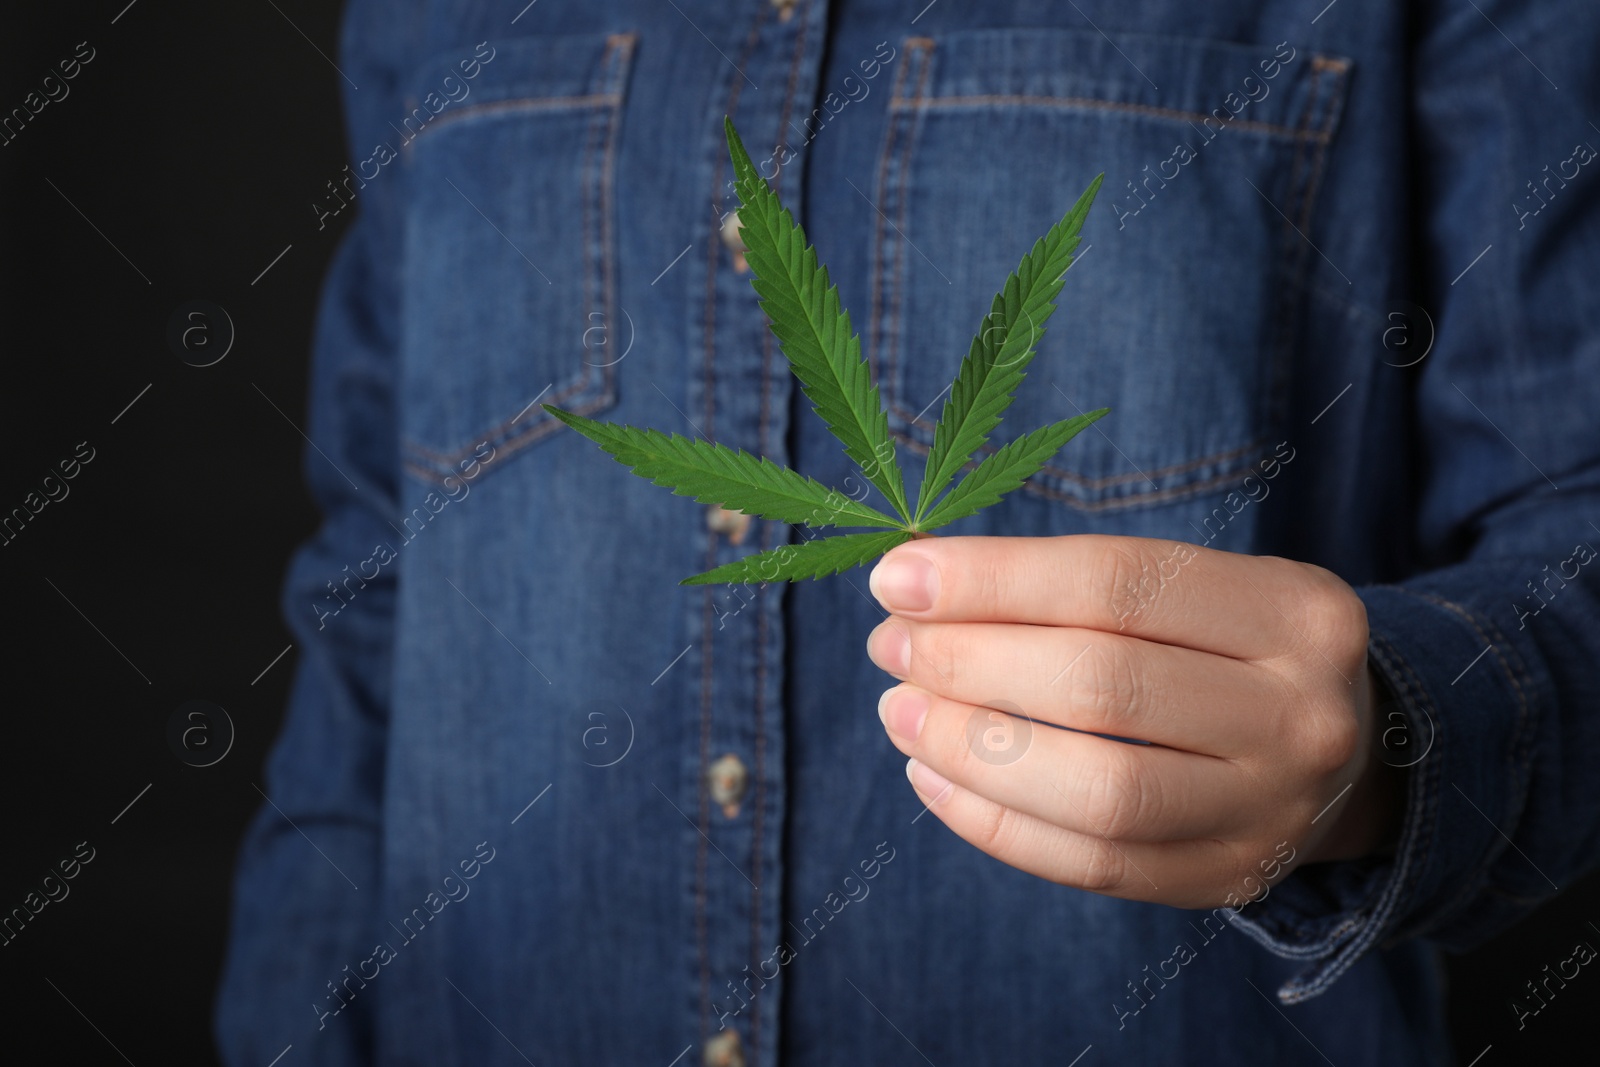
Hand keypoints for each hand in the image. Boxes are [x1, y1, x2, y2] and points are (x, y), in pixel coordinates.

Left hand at [865, 535, 1403, 908]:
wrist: (1348, 755)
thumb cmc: (1229, 650)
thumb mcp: (1194, 591)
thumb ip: (1071, 586)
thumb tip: (915, 586)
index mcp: (1294, 610)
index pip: (1116, 582)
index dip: (993, 579)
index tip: (897, 578)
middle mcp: (1300, 713)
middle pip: (1101, 685)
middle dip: (969, 662)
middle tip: (891, 646)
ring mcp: (1272, 812)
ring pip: (1097, 791)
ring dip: (972, 749)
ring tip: (901, 713)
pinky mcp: (1229, 881)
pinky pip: (1092, 866)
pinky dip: (994, 824)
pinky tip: (934, 778)